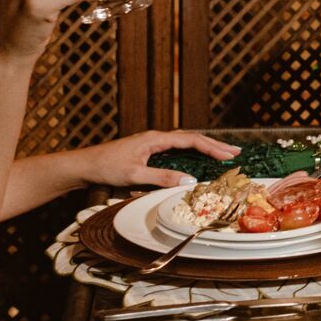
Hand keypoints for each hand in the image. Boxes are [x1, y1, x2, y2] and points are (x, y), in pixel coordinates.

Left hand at [74, 129, 240, 189]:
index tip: (229, 155)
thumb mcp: (135, 175)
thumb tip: (189, 181)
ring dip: (204, 147)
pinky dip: (191, 153)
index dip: (212, 147)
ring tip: (222, 153)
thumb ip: (162, 178)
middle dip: (214, 144)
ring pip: (185, 142)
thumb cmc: (106, 167)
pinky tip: (197, 159)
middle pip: (192, 138)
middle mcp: (156, 138)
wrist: (85, 165)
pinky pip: (176, 149)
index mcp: (155, 139)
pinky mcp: (148, 152)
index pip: (191, 140)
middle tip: (235, 151)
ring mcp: (153, 144)